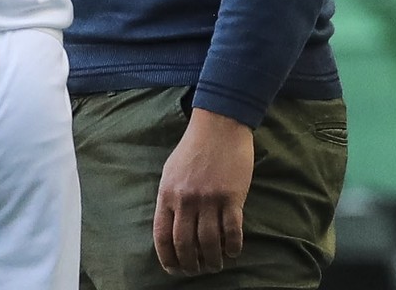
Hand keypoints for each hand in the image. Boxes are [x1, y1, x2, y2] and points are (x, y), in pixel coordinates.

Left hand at [154, 106, 253, 275]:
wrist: (218, 125)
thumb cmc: (193, 148)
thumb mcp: (171, 172)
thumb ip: (170, 199)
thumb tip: (171, 228)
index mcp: (167, 194)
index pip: (162, 236)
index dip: (167, 258)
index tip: (174, 269)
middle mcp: (186, 199)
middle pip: (185, 244)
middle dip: (191, 265)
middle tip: (198, 270)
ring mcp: (209, 199)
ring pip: (209, 243)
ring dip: (213, 260)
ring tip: (216, 265)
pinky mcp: (232, 197)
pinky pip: (232, 231)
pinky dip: (233, 247)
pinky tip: (233, 252)